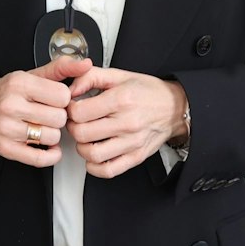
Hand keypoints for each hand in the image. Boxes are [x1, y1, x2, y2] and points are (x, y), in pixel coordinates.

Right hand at [0, 55, 91, 168]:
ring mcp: (7, 129)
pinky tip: (48, 146)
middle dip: (59, 117)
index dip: (63, 99)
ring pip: (53, 137)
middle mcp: (11, 105)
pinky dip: (51, 154)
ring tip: (43, 127)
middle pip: (59, 118)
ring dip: (53, 134)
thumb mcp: (31, 75)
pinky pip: (40, 158)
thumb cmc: (7, 92)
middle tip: (48, 114)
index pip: (63, 95)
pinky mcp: (7, 148)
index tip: (55, 100)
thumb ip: (61, 68)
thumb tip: (86, 64)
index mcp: (20, 84)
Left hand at [64, 68, 187, 178]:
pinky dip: (94, 167)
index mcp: (121, 99)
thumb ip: (89, 77)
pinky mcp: (136, 157)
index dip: (69, 110)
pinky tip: (94, 155)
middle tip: (77, 122)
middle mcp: (127, 123)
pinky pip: (108, 171)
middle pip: (82, 134)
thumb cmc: (147, 91)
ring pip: (92, 154)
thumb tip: (69, 89)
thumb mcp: (118, 75)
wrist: (175, 107)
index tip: (73, 108)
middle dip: (73, 127)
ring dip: (81, 147)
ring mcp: (132, 143)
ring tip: (86, 138)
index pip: (79, 112)